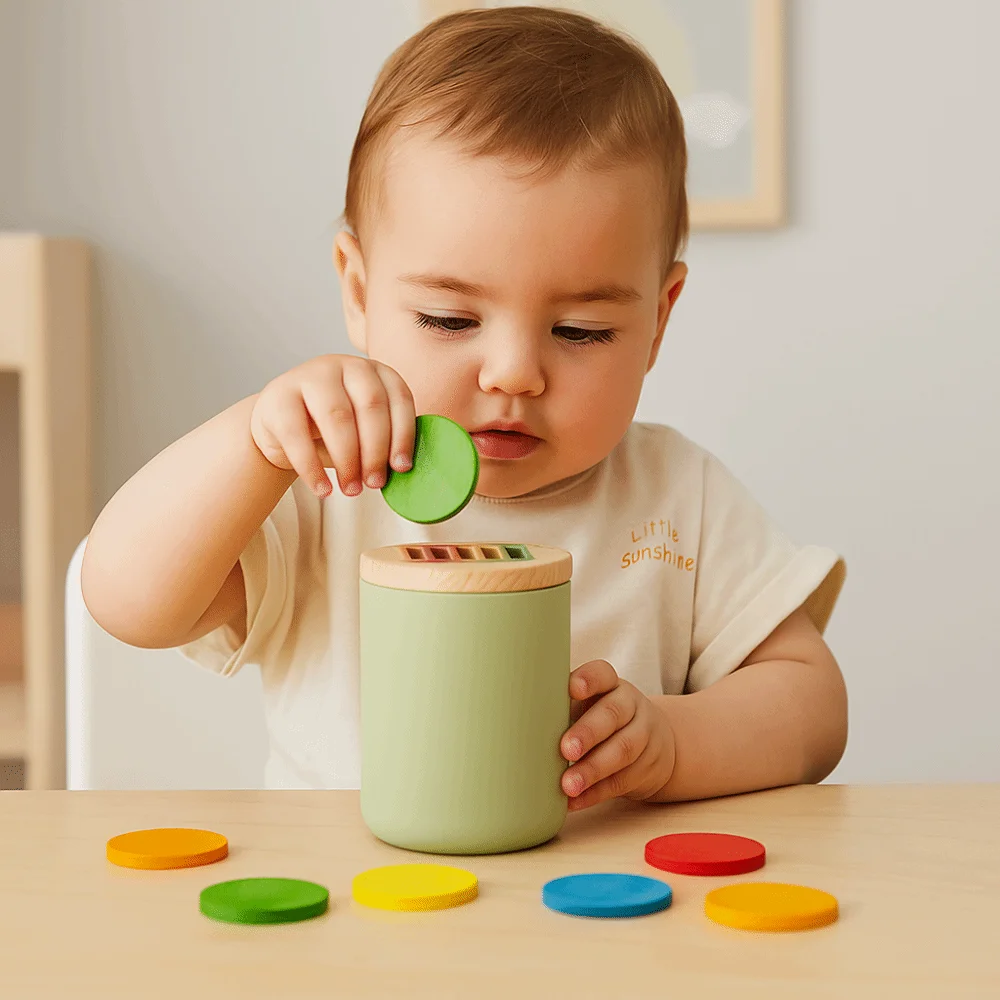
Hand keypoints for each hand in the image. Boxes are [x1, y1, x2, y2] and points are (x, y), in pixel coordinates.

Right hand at [250, 355, 415, 497]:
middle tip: (374, 484)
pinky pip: (298, 435)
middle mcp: (345, 365)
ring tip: (351, 489)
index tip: (401, 468)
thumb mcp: (362, 428)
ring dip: (348, 460)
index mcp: (374, 371)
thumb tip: (404, 470)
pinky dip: (312, 469)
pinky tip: (323, 489)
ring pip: (337, 417)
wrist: (280, 426)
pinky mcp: (278, 396)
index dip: (403, 435)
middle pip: (370, 406)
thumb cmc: (331, 430)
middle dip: (376, 451)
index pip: (398, 398)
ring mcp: (310, 376)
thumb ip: (385, 441)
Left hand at [559, 660, 675, 810]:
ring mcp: (643, 736)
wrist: (657, 744)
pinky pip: (622, 781)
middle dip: (589, 732)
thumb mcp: (589, 705)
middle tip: (566, 749)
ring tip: (568, 785)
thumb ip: (560, 707)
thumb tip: (510, 721)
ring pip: (622, 750)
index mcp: (611, 685)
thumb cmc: (601, 719)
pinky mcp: (646, 767)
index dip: (589, 680)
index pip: (603, 674)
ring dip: (592, 769)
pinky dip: (595, 793)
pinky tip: (574, 801)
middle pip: (613, 714)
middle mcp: (630, 706)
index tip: (572, 689)